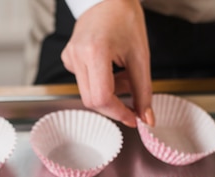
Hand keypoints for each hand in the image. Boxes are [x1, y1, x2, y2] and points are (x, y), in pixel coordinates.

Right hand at [61, 0, 154, 126]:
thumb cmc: (125, 19)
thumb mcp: (140, 56)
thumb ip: (143, 91)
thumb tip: (146, 119)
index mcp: (95, 52)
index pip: (102, 98)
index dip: (119, 113)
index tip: (133, 118)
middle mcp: (77, 56)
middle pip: (93, 100)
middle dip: (115, 104)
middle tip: (132, 93)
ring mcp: (70, 57)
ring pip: (89, 94)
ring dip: (110, 92)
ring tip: (123, 73)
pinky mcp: (68, 58)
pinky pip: (84, 83)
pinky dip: (102, 83)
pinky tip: (111, 67)